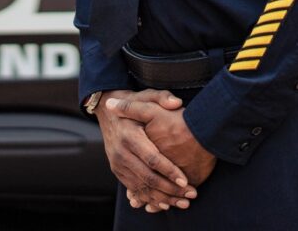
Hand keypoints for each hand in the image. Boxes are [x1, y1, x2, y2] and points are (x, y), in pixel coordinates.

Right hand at [94, 89, 197, 211]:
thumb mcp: (146, 95)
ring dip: (162, 198)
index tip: (185, 180)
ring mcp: (117, 163)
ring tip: (183, 202)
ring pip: (141, 187)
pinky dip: (149, 199)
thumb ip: (162, 97)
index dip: (169, 171)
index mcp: (129, 135)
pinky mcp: (117, 170)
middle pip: (147, 177)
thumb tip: (177, 103)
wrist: (107, 110)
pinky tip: (165, 203)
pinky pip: (133, 189)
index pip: (151, 158)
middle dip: (170, 189)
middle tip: (190, 194)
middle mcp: (120, 152)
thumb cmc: (132, 102)